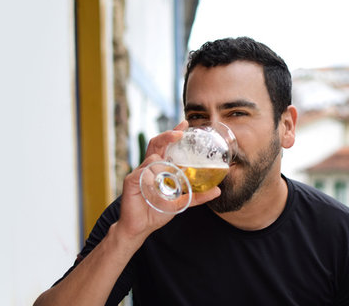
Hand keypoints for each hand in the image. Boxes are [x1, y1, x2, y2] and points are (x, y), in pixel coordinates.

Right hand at [115, 120, 221, 240]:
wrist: (140, 227)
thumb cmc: (157, 212)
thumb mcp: (181, 203)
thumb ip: (197, 196)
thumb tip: (217, 190)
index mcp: (159, 168)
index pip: (165, 146)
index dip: (173, 133)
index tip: (185, 123)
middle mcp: (148, 167)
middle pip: (156, 144)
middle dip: (167, 135)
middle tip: (180, 133)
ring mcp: (139, 173)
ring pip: (152, 158)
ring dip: (163, 162)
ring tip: (170, 170)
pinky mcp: (131, 181)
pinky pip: (143, 172)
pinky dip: (151, 173)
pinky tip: (156, 178)